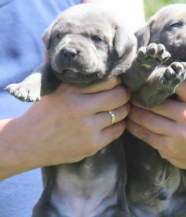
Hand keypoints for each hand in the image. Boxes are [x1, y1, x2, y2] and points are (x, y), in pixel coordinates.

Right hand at [0, 77, 129, 179]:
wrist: (29, 142)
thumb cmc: (44, 112)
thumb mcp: (55, 89)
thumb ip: (76, 80)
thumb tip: (105, 70)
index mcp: (70, 90)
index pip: (109, 80)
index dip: (116, 81)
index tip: (114, 84)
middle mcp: (80, 108)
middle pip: (120, 95)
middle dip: (124, 94)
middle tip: (121, 95)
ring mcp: (87, 128)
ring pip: (121, 113)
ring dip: (123, 109)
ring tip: (116, 108)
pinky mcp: (92, 145)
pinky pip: (117, 131)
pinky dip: (119, 125)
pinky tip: (112, 123)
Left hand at [126, 80, 185, 180]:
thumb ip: (182, 90)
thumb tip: (153, 75)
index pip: (171, 82)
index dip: (153, 80)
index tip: (142, 79)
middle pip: (153, 103)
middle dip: (137, 99)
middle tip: (127, 95)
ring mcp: (178, 133)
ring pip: (145, 118)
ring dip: (132, 112)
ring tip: (127, 107)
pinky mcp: (168, 148)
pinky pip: (144, 134)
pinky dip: (133, 126)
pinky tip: (129, 121)